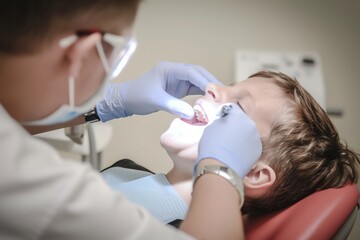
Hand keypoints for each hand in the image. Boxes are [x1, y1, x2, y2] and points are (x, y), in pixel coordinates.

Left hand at [96, 62, 220, 121]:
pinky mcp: (177, 88)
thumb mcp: (154, 100)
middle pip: (198, 74)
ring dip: (208, 89)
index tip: (215, 91)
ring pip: (197, 81)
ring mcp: (176, 80)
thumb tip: (192, 113)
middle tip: (223, 93)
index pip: (191, 72)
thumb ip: (173, 105)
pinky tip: (210, 101)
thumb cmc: (137, 96)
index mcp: (169, 69)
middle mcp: (175, 72)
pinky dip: (202, 94)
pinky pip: (193, 89)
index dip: (204, 81)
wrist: (125, 100)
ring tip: (220, 98)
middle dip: (210, 82)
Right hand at [196, 104, 261, 178]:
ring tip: (230, 146)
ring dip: (240, 136)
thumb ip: (221, 120)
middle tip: (224, 134)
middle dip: (235, 125)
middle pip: (242, 121)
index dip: (225, 113)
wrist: (220, 169)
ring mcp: (256, 139)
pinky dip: (244, 147)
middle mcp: (251, 125)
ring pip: (247, 133)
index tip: (220, 119)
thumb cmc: (212, 146)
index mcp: (239, 116)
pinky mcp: (258, 152)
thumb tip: (225, 120)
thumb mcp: (211, 127)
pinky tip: (235, 154)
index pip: (233, 108)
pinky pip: (250, 145)